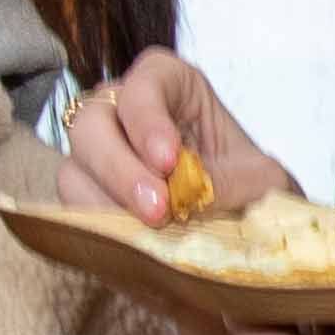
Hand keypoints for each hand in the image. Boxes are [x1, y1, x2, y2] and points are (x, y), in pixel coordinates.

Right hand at [62, 51, 324, 334]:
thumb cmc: (257, 198)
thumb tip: (193, 187)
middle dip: (121, 167)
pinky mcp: (85, 205)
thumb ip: (232, 180)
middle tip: (157, 211)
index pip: (147, 82)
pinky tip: (134, 249)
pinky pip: (69, 214)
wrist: (240, 252)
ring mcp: (98, 160)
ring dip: (106, 205)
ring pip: (73, 170)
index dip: (149, 117)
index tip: (169, 159)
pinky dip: (97, 232)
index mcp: (174, 89)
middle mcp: (125, 115)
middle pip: (92, 122)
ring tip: (150, 236)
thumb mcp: (265, 186)